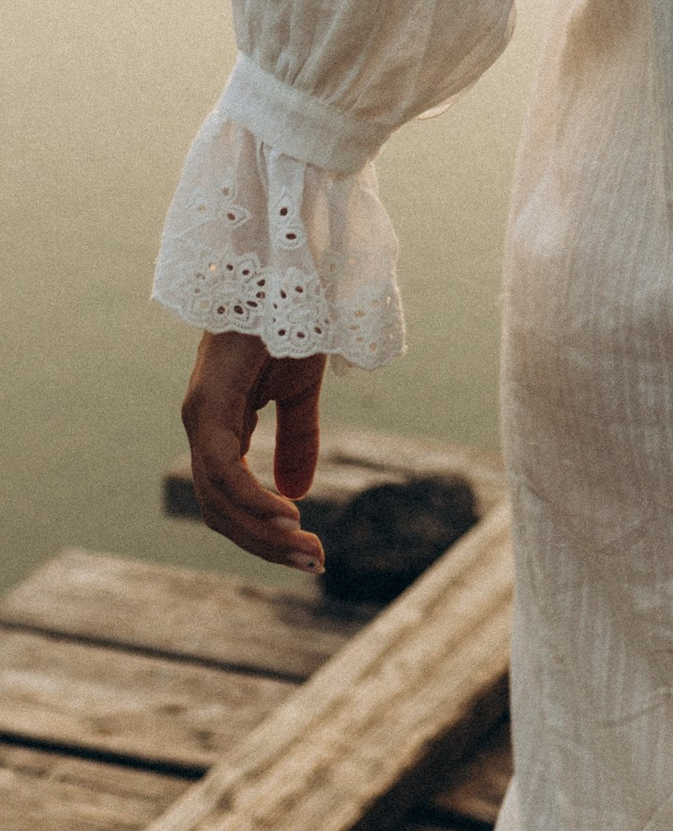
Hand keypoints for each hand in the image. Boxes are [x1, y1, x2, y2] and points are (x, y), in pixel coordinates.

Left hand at [180, 331, 328, 572]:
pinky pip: (222, 468)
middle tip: (314, 563)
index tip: (309, 552)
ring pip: (218, 498)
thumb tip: (297, 492)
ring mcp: (201, 416)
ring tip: (308, 548)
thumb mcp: (301, 390)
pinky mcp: (208, 402)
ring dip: (262, 531)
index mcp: (221, 426)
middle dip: (266, 543)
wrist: (286, 267)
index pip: (230, 499)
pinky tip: (287, 515)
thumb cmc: (288, 319)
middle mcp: (202, 426)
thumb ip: (297, 439)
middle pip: (220, 510)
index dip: (264, 532)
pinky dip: (251, 498)